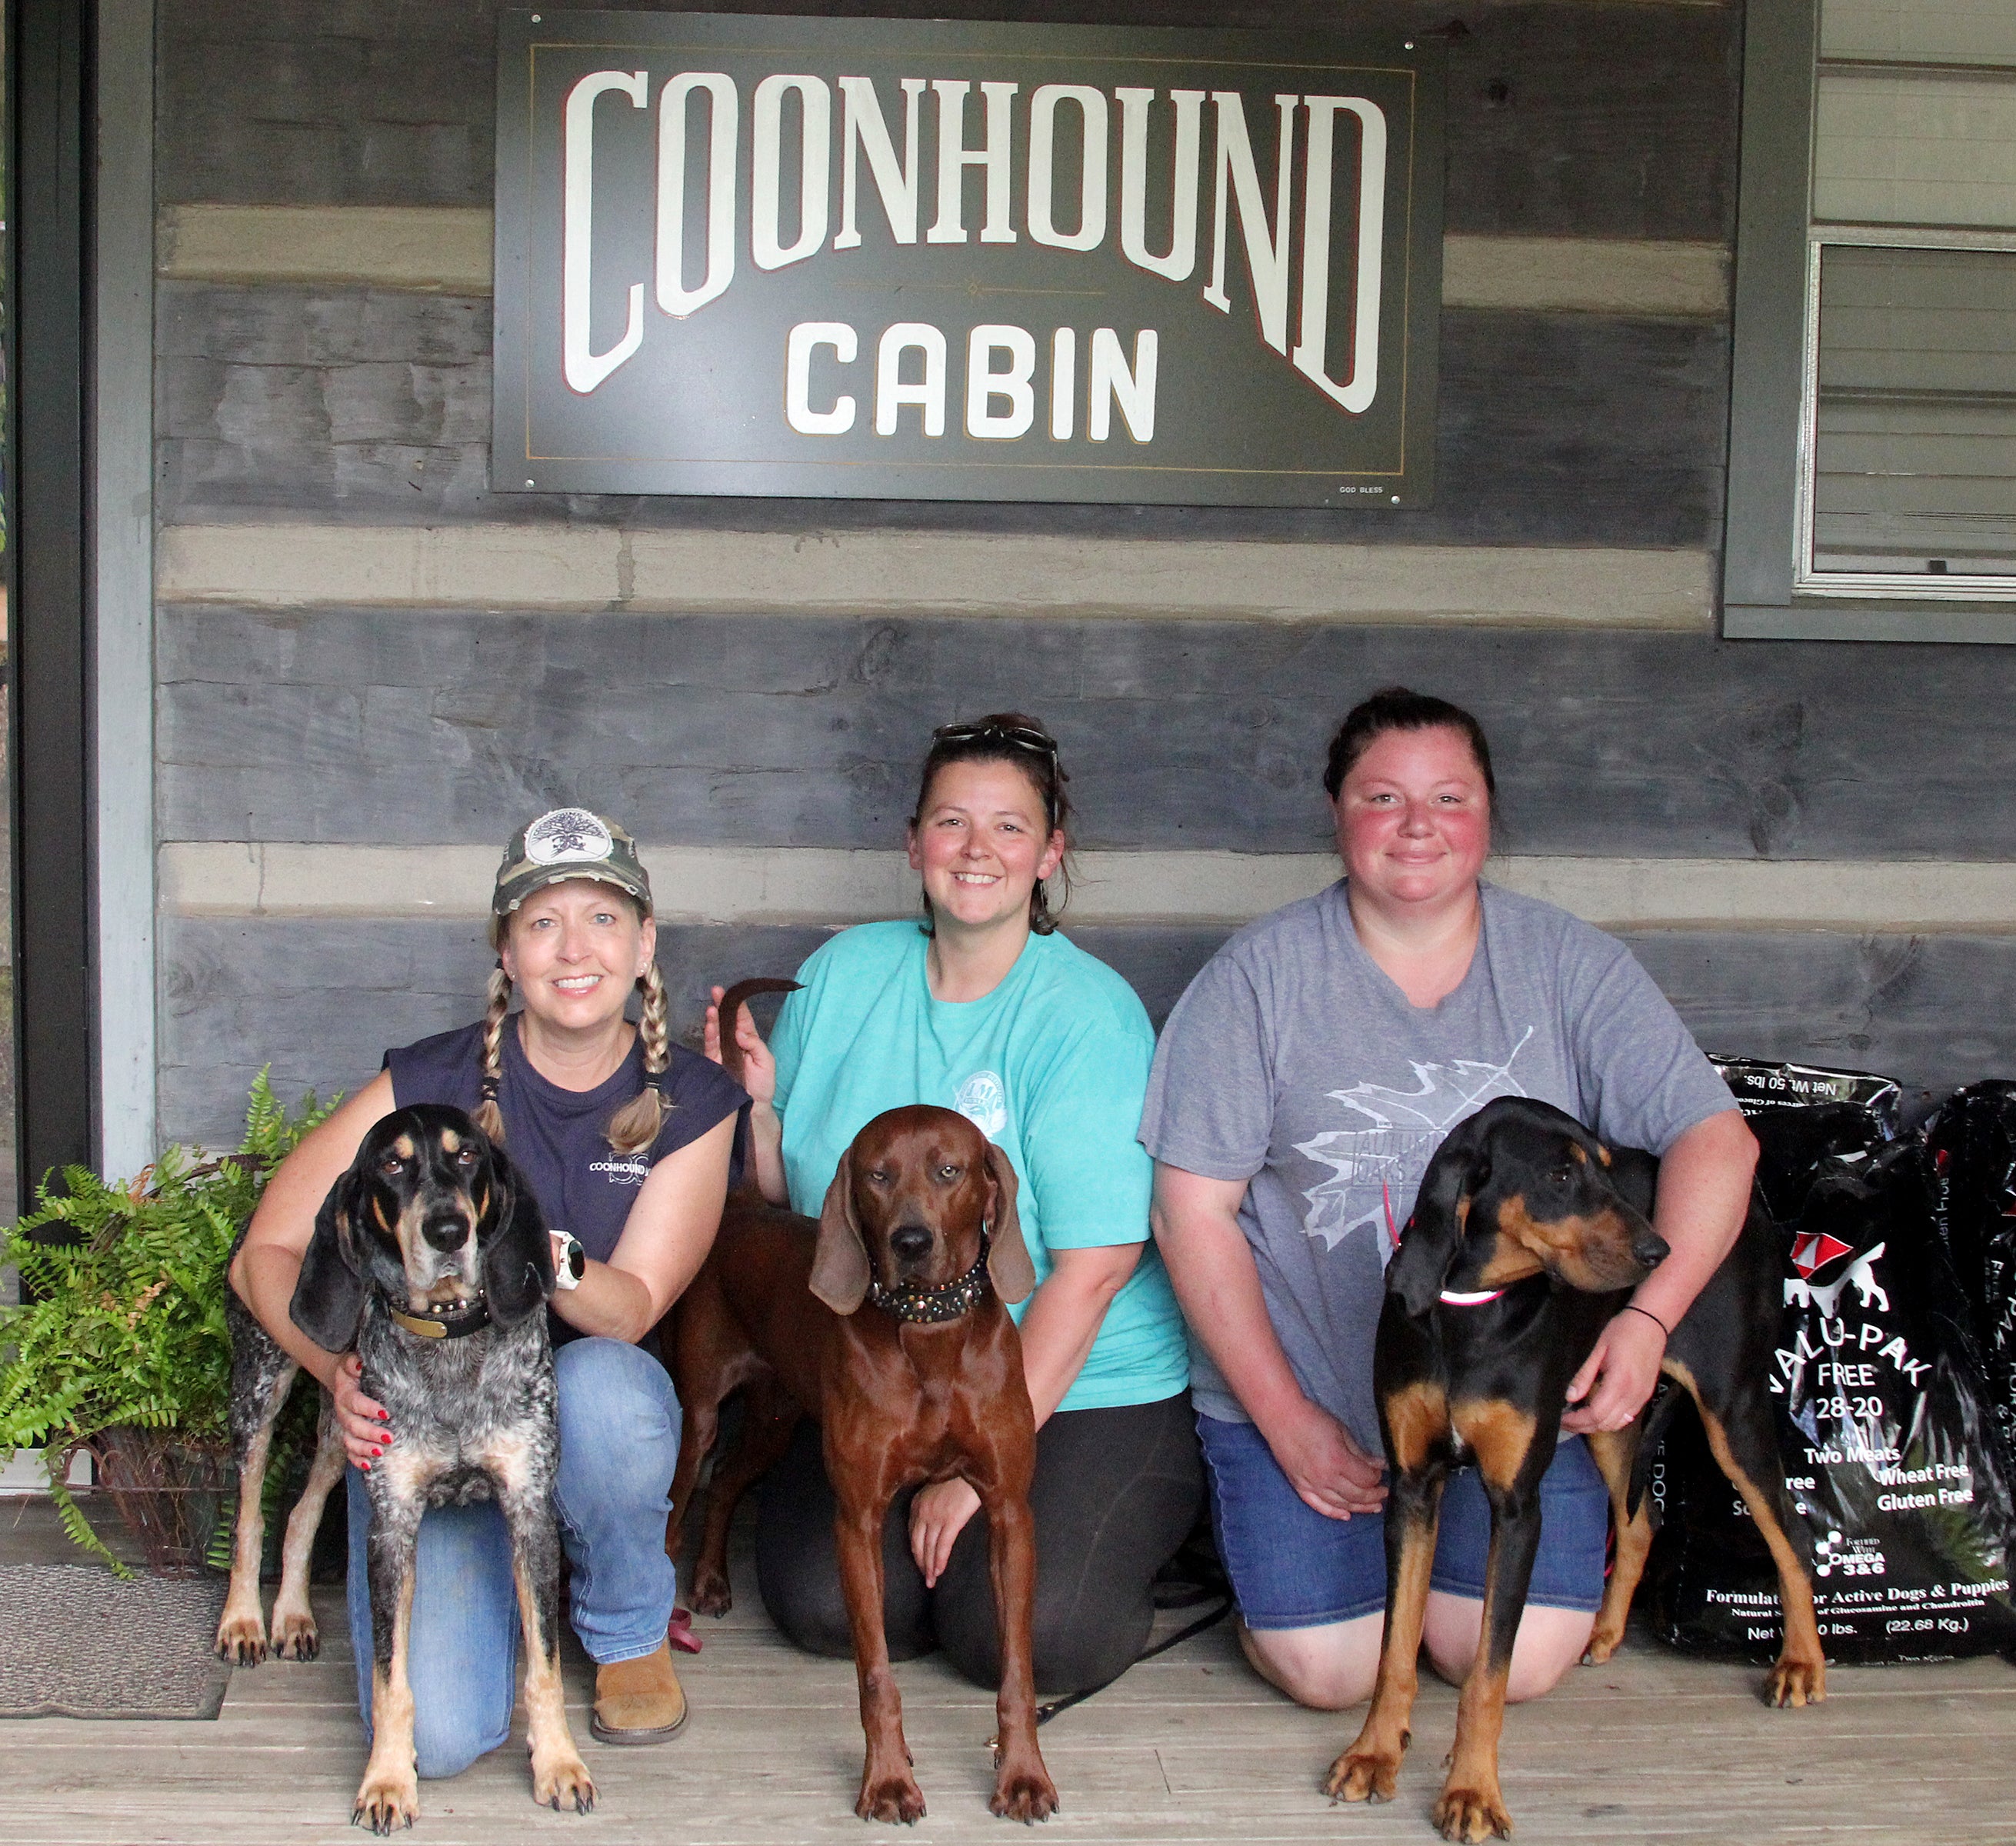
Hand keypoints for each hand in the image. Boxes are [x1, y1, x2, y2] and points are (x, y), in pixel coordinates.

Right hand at [330, 1352, 390, 1470]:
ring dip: (364, 1449)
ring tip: (380, 1452)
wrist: (343, 1381)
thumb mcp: (352, 1363)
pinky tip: (369, 1466)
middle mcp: (344, 1413)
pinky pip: (349, 1453)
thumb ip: (354, 1363)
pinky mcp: (349, 1436)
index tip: (385, 1413)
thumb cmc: (354, 1372)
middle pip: (353, 1426)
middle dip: (370, 1433)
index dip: (368, 1408)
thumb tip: (359, 1365)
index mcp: (345, 1395)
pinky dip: (357, 1461)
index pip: (355, 1403)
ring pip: (350, 1442)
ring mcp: (345, 1427)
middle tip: (389, 1437)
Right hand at [704, 983, 776, 1107]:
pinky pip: (710, 1047)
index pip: (743, 1019)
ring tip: (712, 1007)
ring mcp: (722, 1052)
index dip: (738, 1006)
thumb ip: (755, 1045)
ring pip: (716, 1031)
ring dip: (714, 1019)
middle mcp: (734, 1043)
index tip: (732, 993)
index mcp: (749, 1040)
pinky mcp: (713, 1063)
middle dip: (722, 1005)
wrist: (752, 1108)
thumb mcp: (766, 1062)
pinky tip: (710, 1025)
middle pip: (726, 1021)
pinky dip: (709, 1035)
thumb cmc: (763, 1085)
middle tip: (717, 991)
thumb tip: (740, 1032)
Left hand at [909, 1478, 982, 1585]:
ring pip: (929, 1548)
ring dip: (929, 1567)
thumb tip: (936, 1519)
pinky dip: (940, 1561)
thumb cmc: (961, 1474)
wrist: (974, 1466)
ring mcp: (936, 1515)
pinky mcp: (951, 1520)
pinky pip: (943, 1546)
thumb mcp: (940, 1486)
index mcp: (919, 1501)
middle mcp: (923, 1509)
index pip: (912, 1532)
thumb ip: (934, 1501)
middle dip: (920, 1563)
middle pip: (918, 1543)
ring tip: (931, 1581)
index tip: (919, 1562)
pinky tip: (940, 1571)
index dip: (916, 1549)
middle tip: (925, 1578)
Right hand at [1260, 1398, 1386, 1520]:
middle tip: (1384, 1493)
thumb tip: (1379, 1465)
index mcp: (1338, 1460)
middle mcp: (1325, 1477)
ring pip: (1341, 1504)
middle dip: (1374, 1495)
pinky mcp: (1299, 1486)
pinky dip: (1333, 1513)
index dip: (1377, 1478)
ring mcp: (1311, 1485)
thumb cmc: (1312, 1419)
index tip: (1381, 1473)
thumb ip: (1360, 1452)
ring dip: (1360, 1507)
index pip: (1365, 1479)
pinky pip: (1319, 1506)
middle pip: (1356, 1495)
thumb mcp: (1342, 1431)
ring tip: (1374, 1507)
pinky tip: (1346, 1516)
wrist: (1280, 1417)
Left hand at [1562, 1308, 1665, 1434]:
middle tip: (1565, 1422)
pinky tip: (1599, 1414)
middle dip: (1583, 1427)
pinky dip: (1611, 1421)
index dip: (1577, 1420)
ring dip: (1597, 1426)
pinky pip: (1628, 1417)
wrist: (1651, 1324)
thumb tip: (1569, 1397)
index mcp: (1619, 1383)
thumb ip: (1583, 1375)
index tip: (1562, 1419)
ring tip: (1578, 1420)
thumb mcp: (1597, 1349)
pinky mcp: (1646, 1395)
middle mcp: (1633, 1395)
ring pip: (1617, 1424)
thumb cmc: (1622, 1332)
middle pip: (1606, 1424)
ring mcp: (1642, 1397)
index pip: (1596, 1414)